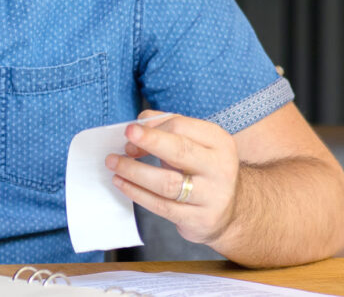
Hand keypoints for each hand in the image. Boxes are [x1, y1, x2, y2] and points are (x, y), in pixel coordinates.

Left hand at [105, 110, 238, 245]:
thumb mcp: (196, 143)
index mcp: (219, 142)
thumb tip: (139, 123)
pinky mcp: (199, 219)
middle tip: (126, 138)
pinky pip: (161, 206)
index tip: (131, 133)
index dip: (152, 129)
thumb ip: (168, 127)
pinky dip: (137, 193)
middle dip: (149, 142)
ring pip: (166, 183)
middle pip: (180, 151)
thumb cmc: (203, 169)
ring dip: (134, 171)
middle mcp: (220, 168)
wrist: (230, 212)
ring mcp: (212, 196)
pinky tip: (122, 183)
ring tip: (114, 163)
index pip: (181, 126)